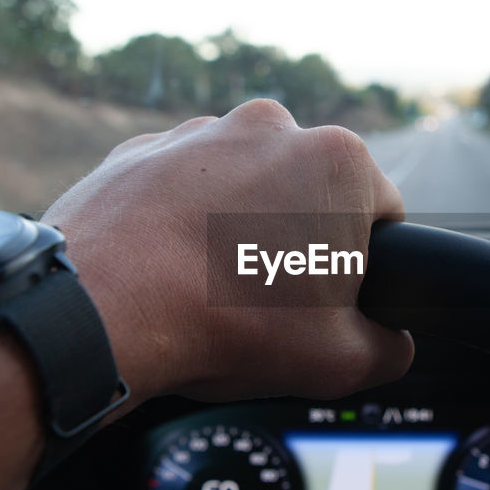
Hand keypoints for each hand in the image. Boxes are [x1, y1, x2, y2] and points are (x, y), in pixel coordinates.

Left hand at [43, 99, 413, 404]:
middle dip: (301, 243)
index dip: (366, 269)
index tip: (332, 303)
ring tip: (215, 292)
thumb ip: (390, 347)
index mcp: (339, 161)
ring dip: (241, 230)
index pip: (385, 216)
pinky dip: (184, 223)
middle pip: (312, 196)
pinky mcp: (142, 150)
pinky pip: (184, 189)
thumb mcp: (342, 361)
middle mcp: (272, 127)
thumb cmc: (224, 324)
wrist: (99, 312)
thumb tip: (390, 342)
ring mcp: (200, 132)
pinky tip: (171, 272)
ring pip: (245, 188)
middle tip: (273, 303)